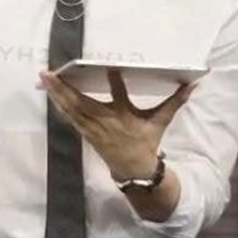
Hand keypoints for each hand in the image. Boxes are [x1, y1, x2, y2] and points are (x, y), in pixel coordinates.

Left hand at [39, 69, 191, 179]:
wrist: (133, 170)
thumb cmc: (146, 142)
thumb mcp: (160, 122)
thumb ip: (174, 102)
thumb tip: (193, 85)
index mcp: (124, 116)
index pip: (120, 96)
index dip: (116, 82)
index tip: (109, 67)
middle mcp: (105, 121)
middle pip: (82, 102)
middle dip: (65, 88)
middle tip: (50, 72)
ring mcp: (92, 128)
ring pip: (70, 108)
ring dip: (56, 93)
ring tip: (44, 76)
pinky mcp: (85, 132)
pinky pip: (69, 117)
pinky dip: (58, 104)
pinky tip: (49, 92)